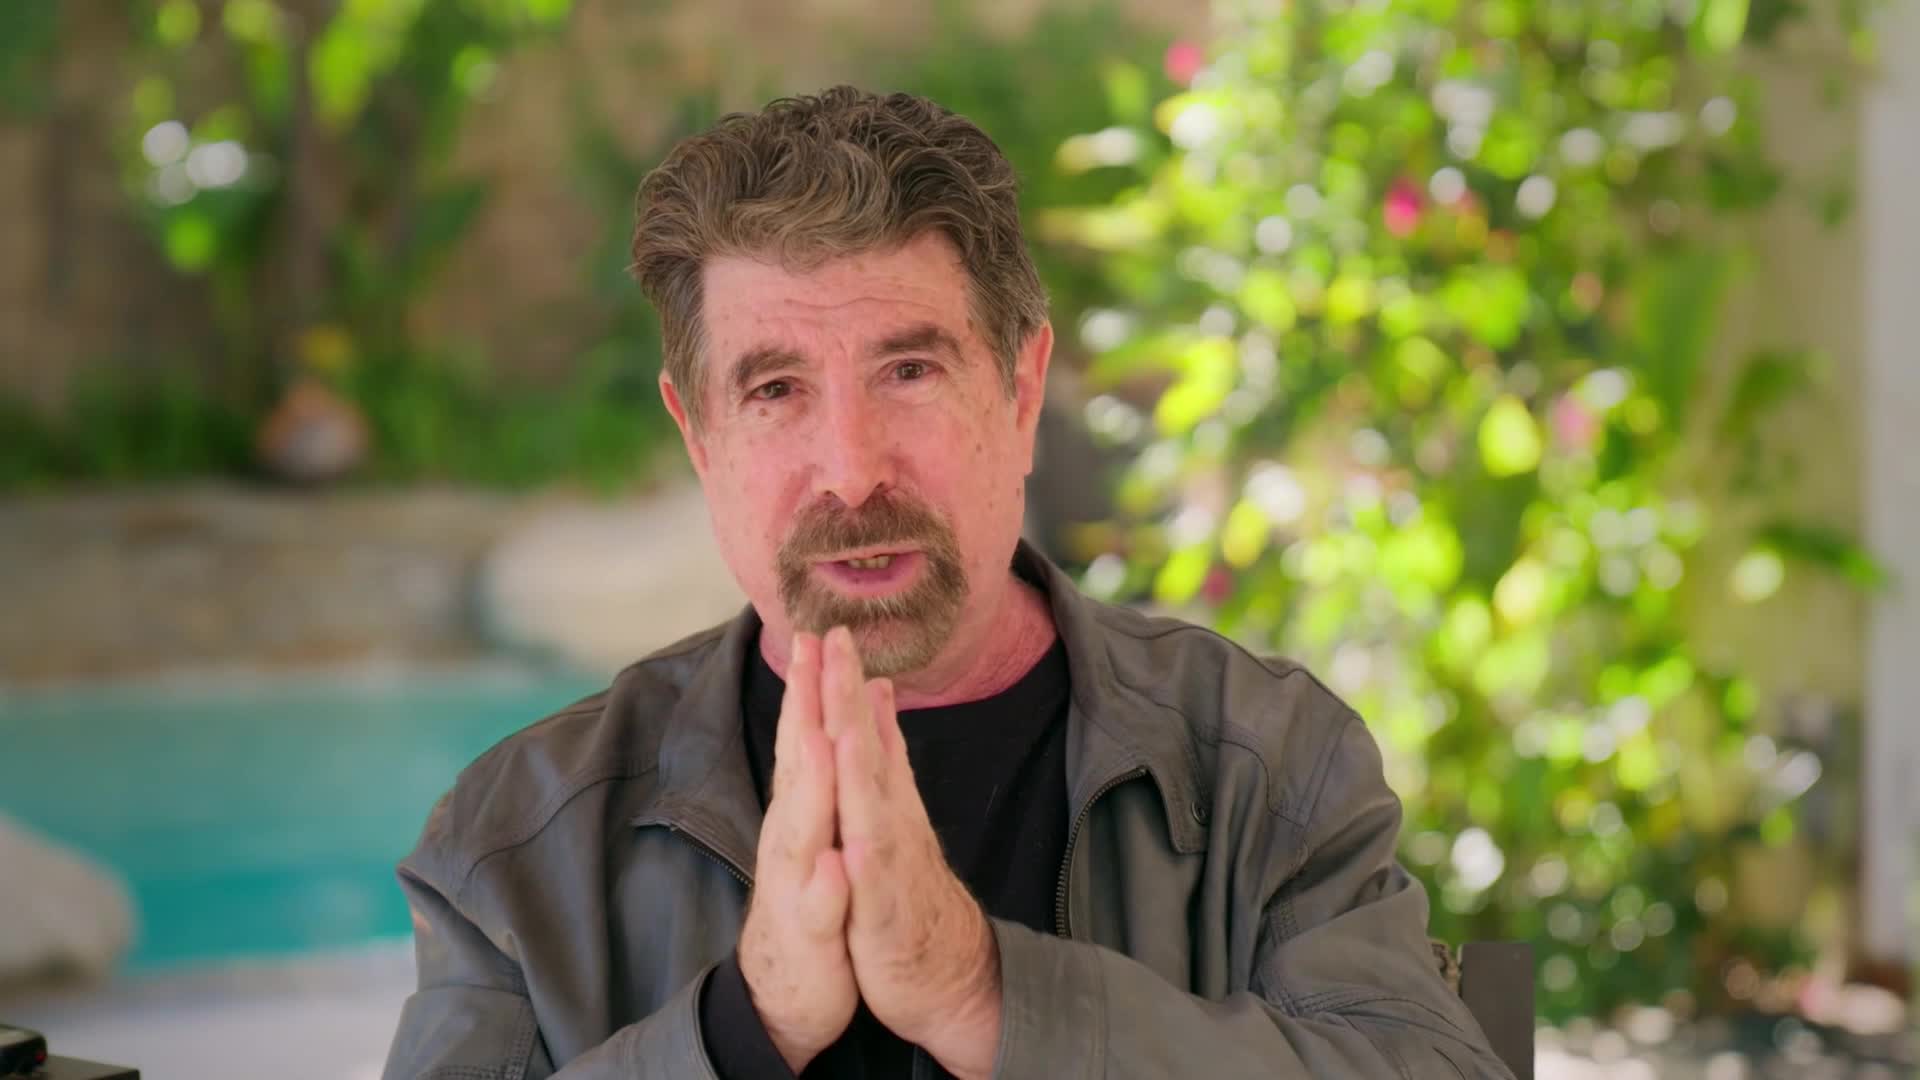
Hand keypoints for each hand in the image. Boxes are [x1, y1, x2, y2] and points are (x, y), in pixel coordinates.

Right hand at [737, 631, 857, 1072]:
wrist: (786, 991)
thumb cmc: (810, 902)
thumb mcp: (823, 831)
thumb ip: (832, 775)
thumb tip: (847, 710)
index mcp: (803, 811)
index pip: (808, 738)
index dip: (812, 687)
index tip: (821, 630)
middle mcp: (793, 837)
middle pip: (798, 765)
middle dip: (805, 710)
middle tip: (812, 650)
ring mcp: (797, 886)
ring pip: (803, 830)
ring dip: (811, 785)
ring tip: (822, 737)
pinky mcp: (809, 936)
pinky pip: (819, 910)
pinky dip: (825, 887)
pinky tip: (834, 867)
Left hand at [821, 627, 1003, 1079]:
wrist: (946, 969)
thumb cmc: (907, 886)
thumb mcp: (892, 811)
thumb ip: (885, 752)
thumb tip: (874, 690)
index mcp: (878, 799)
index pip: (855, 732)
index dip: (840, 683)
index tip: (829, 628)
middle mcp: (885, 821)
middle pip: (861, 752)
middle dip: (844, 698)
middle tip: (836, 640)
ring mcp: (889, 865)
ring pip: (870, 807)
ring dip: (857, 764)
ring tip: (841, 718)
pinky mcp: (886, 913)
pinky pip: (876, 881)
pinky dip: (866, 856)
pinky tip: (857, 836)